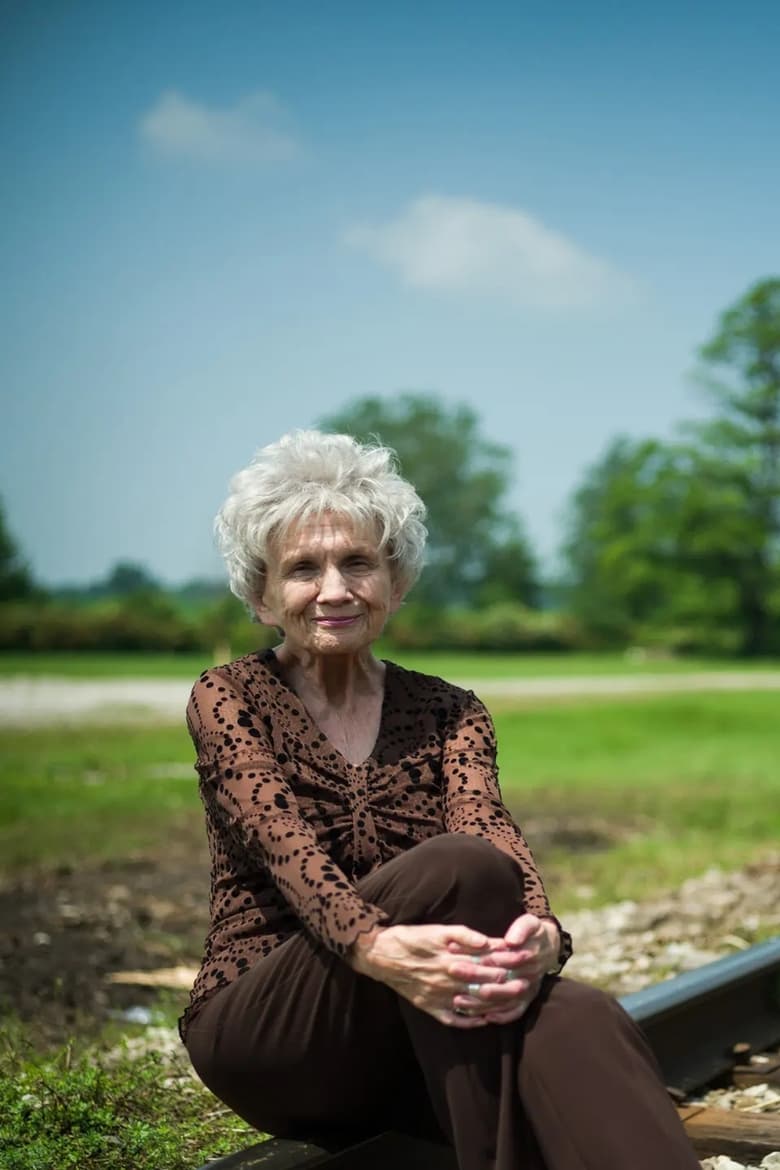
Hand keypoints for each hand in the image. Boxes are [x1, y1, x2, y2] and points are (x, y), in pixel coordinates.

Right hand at [348, 923, 525, 1028]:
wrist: (381, 956)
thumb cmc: (411, 939)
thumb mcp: (436, 931)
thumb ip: (462, 935)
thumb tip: (486, 941)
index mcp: (450, 960)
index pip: (485, 964)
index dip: (504, 964)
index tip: (521, 964)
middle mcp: (447, 981)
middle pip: (483, 985)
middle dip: (505, 986)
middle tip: (524, 985)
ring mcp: (439, 997)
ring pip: (472, 1005)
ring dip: (493, 1004)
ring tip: (511, 1003)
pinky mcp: (430, 1008)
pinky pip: (454, 1020)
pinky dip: (470, 1022)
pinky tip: (483, 1020)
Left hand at [448, 914, 560, 1025]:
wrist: (548, 949)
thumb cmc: (533, 933)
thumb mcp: (530, 923)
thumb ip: (521, 929)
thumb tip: (511, 940)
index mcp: (529, 956)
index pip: (510, 960)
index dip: (493, 959)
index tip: (471, 956)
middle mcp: (529, 977)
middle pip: (504, 983)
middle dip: (478, 980)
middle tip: (455, 973)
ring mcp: (528, 991)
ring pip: (506, 1001)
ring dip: (483, 1003)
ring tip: (458, 1000)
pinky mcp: (526, 1001)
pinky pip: (515, 1012)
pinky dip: (502, 1016)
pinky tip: (484, 1017)